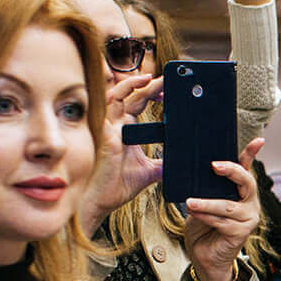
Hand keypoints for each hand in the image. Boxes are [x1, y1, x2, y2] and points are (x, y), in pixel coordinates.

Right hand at [76, 71, 163, 232]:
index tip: (167, 92)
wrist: (101, 200)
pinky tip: (138, 87)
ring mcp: (109, 127)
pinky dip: (125, 92)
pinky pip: (113, 105)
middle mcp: (115, 125)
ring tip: (153, 79)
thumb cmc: (117, 186)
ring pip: (117, 94)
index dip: (151, 94)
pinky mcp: (106, 132)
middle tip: (168, 80)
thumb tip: (180, 162)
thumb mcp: (149, 172)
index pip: (137, 103)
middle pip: (131, 95)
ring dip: (135, 83)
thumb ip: (163, 163)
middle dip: (150, 85)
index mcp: (125, 130)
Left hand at [181, 137, 265, 280]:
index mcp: (241, 192)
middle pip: (246, 182)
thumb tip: (195, 173)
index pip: (247, 169)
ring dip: (207, 203)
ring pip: (228, 205)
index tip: (259, 141)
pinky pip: (222, 221)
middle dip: (231, 171)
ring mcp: (248, 218)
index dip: (252, 153)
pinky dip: (206, 217)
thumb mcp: (203, 202)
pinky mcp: (240, 233)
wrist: (204, 257)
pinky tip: (194, 213)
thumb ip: (206, 190)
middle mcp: (249, 203)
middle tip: (213, 165)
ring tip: (190, 202)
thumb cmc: (204, 228)